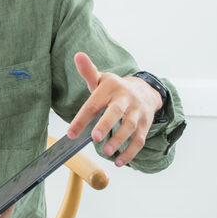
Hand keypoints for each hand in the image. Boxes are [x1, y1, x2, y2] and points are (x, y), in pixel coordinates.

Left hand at [66, 52, 162, 167]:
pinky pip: (139, 139)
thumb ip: (88, 72)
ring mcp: (137, 111)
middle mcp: (126, 97)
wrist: (145, 90)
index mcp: (111, 86)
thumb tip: (78, 55)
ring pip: (130, 126)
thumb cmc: (114, 89)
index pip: (94, 103)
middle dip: (106, 125)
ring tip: (107, 153)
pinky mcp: (145, 123)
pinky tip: (120, 162)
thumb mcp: (102, 79)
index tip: (70, 133)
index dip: (82, 118)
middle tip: (95, 138)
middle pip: (116, 112)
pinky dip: (131, 152)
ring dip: (119, 140)